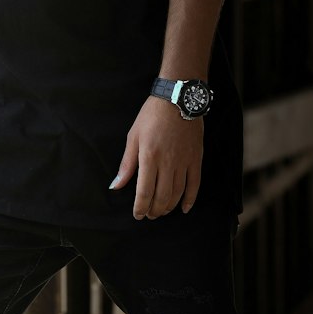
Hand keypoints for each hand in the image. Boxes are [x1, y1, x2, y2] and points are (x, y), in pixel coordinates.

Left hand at [110, 96, 203, 219]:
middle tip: (149, 214)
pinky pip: (195, 185)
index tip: (137, 215)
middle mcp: (168, 163)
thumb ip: (127, 164)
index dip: (140, 207)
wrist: (177, 99)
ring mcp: (184, 162)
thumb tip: (116, 185)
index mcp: (149, 157)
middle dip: (154, 211)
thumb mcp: (133, 136)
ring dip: (168, 207)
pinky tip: (183, 208)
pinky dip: (190, 200)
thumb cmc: (151, 115)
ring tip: (161, 211)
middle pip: (162, 197)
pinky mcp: (196, 159)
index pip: (144, 192)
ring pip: (177, 194)